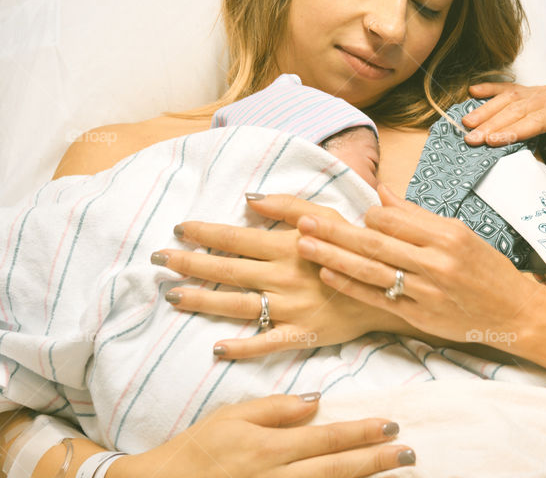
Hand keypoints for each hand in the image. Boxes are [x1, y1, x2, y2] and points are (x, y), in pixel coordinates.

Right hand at [111, 394, 413, 477]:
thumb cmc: (195, 450)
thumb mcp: (230, 417)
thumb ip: (274, 408)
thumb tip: (315, 401)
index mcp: (265, 448)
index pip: (325, 439)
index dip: (360, 433)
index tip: (390, 425)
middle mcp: (273, 477)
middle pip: (335, 469)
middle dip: (375, 460)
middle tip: (409, 452)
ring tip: (395, 471)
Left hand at [160, 195, 398, 357]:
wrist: (387, 285)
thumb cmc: (355, 247)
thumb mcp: (327, 216)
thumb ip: (289, 206)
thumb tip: (249, 199)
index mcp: (286, 246)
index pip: (234, 238)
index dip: (204, 233)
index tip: (178, 228)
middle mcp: (282, 277)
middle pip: (226, 271)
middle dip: (188, 264)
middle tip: (158, 260)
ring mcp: (290, 308)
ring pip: (236, 305)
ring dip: (201, 300)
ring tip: (173, 295)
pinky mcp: (301, 333)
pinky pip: (267, 342)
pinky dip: (242, 347)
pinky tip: (216, 348)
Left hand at [297, 185, 543, 347]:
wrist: (514, 312)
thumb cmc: (487, 269)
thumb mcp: (460, 233)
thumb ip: (418, 216)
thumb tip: (381, 192)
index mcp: (447, 235)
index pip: (393, 219)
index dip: (366, 216)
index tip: (350, 214)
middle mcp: (436, 262)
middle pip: (374, 243)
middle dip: (334, 231)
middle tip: (303, 221)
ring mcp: (427, 291)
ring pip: (370, 270)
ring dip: (333, 257)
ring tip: (304, 245)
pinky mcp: (420, 316)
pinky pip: (378, 298)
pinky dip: (351, 286)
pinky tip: (328, 275)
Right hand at [464, 83, 545, 151]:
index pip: (537, 119)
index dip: (514, 129)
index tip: (492, 140)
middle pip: (518, 109)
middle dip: (492, 124)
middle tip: (471, 138)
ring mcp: (540, 91)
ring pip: (509, 97)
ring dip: (486, 110)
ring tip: (466, 123)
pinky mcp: (532, 91)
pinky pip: (509, 88)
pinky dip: (490, 88)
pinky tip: (472, 92)